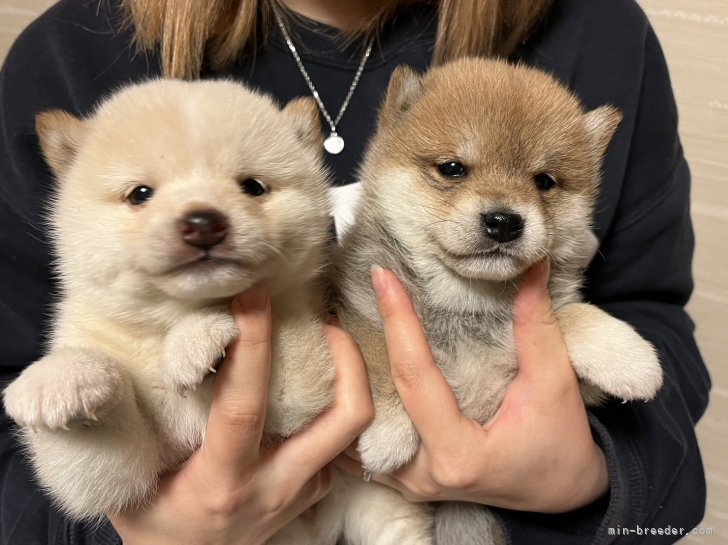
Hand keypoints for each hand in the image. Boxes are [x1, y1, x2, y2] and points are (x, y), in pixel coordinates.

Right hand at [110, 285, 373, 544]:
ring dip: (351, 380)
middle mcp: (273, 487)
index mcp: (222, 481)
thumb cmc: (153, 522)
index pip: (244, 407)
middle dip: (346, 361)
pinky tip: (314, 383)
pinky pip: (339, 447)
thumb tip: (110, 364)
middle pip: (341, 421)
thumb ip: (124, 428)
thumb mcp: (126, 482)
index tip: (253, 296)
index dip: (253, 347)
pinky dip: (334, 409)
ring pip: (350, 432)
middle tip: (323, 320)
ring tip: (327, 340)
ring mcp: (299, 494)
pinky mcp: (311, 495)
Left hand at [336, 261, 607, 512]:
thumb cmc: (561, 443)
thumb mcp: (553, 385)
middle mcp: (423, 474)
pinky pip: (362, 443)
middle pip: (375, 400)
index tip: (383, 277)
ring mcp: (407, 482)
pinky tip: (348, 370)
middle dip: (357, 345)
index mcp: (459, 455)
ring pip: (358, 427)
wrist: (559, 491)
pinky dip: (354, 406)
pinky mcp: (403, 480)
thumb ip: (536, 326)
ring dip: (350, 377)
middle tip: (349, 292)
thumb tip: (530, 267)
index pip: (414, 376)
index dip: (398, 322)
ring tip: (340, 325)